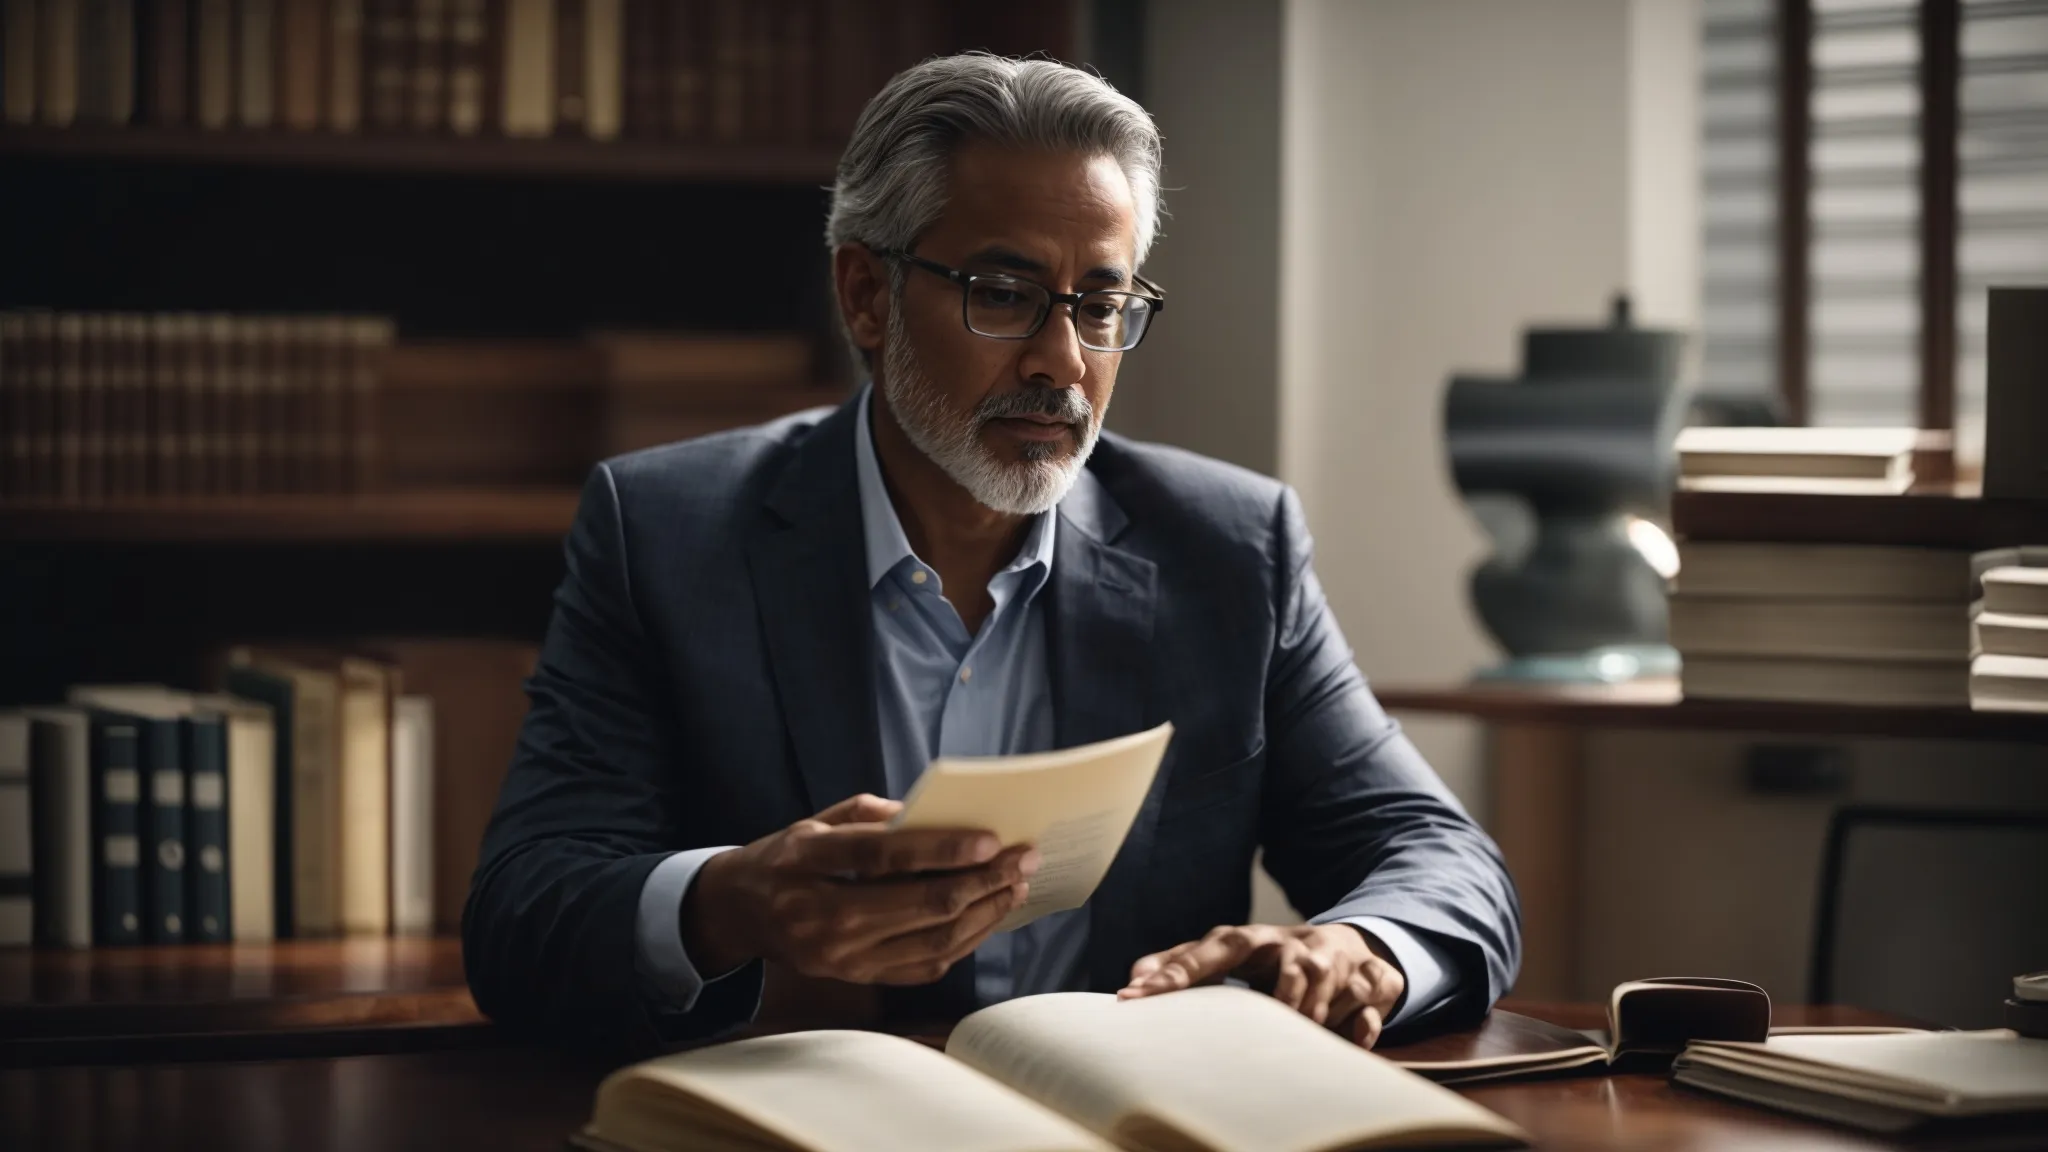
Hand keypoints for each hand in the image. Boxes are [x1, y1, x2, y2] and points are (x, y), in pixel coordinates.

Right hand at [681, 793, 1037, 985]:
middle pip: (921, 906)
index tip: (991, 840)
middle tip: (1024, 858)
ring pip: (933, 941)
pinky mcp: (856, 979)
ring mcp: (841, 958)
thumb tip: (937, 817)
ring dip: (985, 913)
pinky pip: (926, 966)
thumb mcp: (815, 820)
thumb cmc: (787, 857)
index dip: (941, 850)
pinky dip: (965, 941)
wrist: (740, 914)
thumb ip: (872, 814)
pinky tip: (989, 915)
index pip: (883, 857)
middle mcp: (822, 917)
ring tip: (1017, 885)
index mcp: (806, 862)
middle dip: (983, 881)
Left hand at [1118, 923, 1405, 1047]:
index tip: (1134, 996)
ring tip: (1309, 1028)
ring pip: (1330, 986)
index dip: (1174, 973)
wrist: (1346, 944)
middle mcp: (1295, 945)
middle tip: (1274, 1020)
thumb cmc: (1272, 957)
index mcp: (1252, 939)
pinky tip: (1354, 1038)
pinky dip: (1363, 1026)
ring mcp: (1338, 960)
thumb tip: (1131, 981)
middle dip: (1283, 997)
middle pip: (1289, 967)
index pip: (1211, 950)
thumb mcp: (1229, 955)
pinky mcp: (1372, 979)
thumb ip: (1181, 963)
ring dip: (1319, 1013)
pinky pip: (1369, 1006)